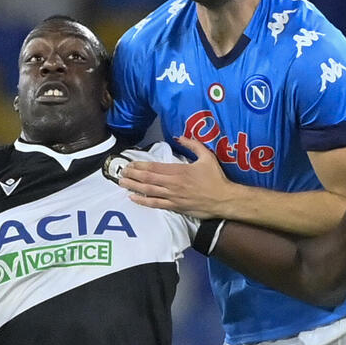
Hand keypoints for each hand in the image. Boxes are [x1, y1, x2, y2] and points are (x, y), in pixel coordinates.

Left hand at [117, 136, 235, 218]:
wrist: (224, 199)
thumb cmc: (216, 178)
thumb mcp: (207, 156)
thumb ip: (193, 144)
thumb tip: (179, 136)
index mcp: (179, 170)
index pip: (154, 167)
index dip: (140, 166)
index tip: (130, 164)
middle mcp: (173, 183)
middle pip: (148, 179)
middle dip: (132, 175)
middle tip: (121, 173)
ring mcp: (173, 196)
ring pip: (149, 191)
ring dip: (134, 187)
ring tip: (122, 183)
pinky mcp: (175, 207)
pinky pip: (156, 204)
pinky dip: (143, 201)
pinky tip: (133, 198)